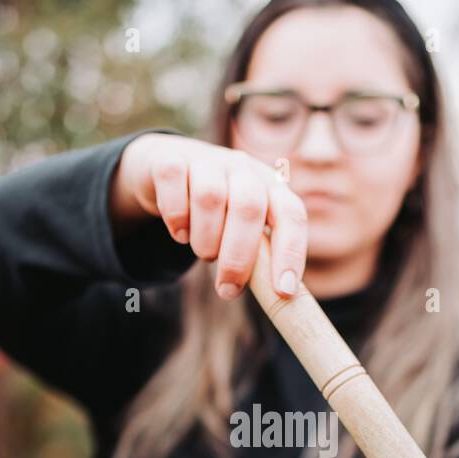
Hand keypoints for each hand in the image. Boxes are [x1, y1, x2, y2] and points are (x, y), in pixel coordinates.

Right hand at [110, 132, 307, 299]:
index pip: (291, 214)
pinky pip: (174, 183)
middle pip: (248, 207)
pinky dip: (175, 216)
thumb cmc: (215, 213)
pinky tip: (180, 233)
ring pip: (209, 197)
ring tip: (204, 252)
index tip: (283, 291)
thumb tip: (277, 297)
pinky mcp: (170, 159)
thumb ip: (259, 256)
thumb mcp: (241, 230)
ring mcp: (207, 160)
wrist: (167, 172)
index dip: (290, 252)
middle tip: (227, 290)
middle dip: (238, 257)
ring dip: (205, 239)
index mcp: (270, 187)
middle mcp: (242, 168)